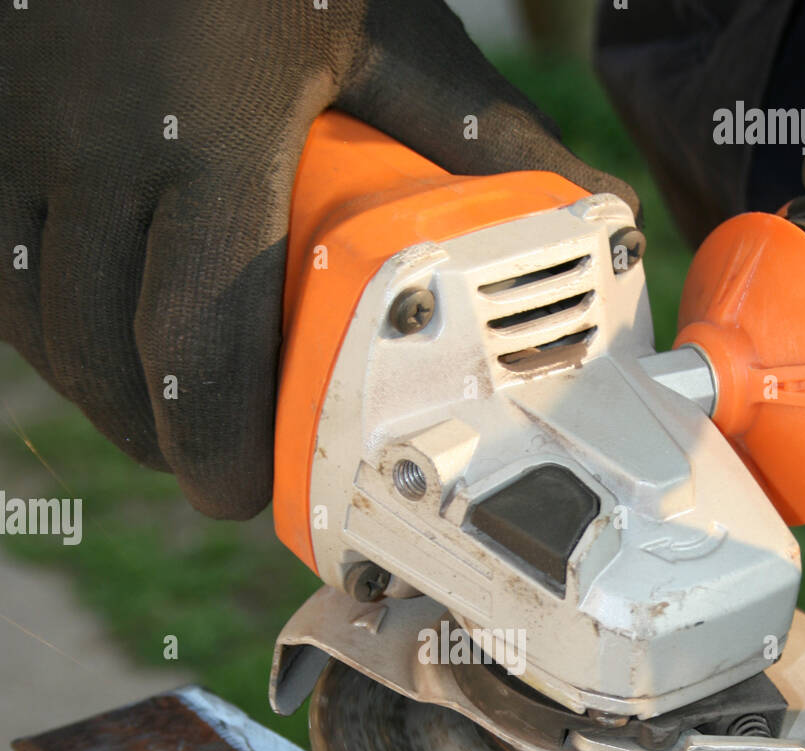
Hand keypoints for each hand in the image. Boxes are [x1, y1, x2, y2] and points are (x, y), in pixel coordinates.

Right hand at [0, 1, 638, 519]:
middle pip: (110, 360)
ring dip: (106, 400)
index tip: (243, 494)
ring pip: (46, 331)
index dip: (216, 441)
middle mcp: (96, 145)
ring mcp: (20, 138)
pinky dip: (50, 339)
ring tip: (169, 423)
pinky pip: (1, 280)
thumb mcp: (386, 29)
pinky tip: (100, 349)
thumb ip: (472, 137)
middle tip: (218, 470)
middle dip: (163, 440)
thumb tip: (591, 214)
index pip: (198, 337)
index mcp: (212, 134)